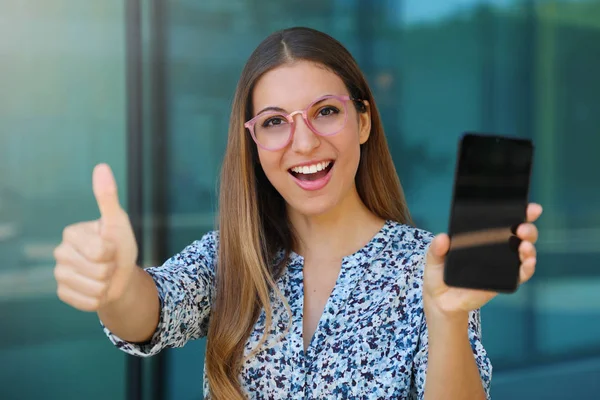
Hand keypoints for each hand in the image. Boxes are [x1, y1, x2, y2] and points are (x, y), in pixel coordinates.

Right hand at [53, 164, 137, 311]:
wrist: (120, 275)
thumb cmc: (120, 246)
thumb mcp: (117, 222)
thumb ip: (108, 197)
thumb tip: (101, 166)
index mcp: (71, 233)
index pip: (99, 251)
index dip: (113, 252)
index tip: (111, 246)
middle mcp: (60, 253)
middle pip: (97, 270)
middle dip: (111, 269)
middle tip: (109, 263)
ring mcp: (59, 275)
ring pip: (94, 287)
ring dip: (106, 284)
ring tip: (104, 275)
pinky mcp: (63, 294)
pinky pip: (88, 302)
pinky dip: (99, 298)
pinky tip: (97, 289)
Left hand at [423, 203, 542, 315]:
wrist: (441, 299)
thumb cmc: (439, 273)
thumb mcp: (434, 257)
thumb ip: (437, 248)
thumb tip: (442, 237)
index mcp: (480, 236)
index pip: (502, 221)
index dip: (518, 212)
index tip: (529, 208)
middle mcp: (495, 247)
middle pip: (519, 234)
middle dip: (527, 229)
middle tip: (522, 229)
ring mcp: (502, 264)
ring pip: (524, 252)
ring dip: (529, 248)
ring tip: (525, 246)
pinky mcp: (503, 280)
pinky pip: (521, 274)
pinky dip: (528, 269)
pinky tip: (528, 263)